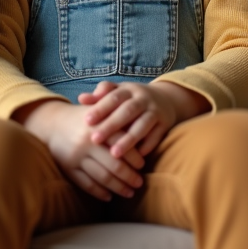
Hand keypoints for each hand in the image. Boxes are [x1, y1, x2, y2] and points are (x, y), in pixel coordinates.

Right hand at [13, 100, 144, 201]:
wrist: (52, 122)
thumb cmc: (84, 118)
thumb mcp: (100, 113)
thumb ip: (118, 121)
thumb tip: (143, 134)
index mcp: (98, 126)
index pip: (122, 144)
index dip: (134, 157)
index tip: (142, 165)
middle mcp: (87, 142)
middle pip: (114, 165)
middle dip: (130, 176)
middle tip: (139, 183)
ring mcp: (76, 157)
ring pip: (102, 177)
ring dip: (118, 187)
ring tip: (129, 193)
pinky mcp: (68, 168)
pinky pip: (86, 184)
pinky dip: (99, 192)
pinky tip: (109, 197)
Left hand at [78, 80, 207, 158]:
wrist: (166, 99)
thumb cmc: (132, 98)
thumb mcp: (118, 92)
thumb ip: (100, 95)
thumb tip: (81, 98)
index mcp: (129, 90)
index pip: (113, 97)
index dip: (100, 108)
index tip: (86, 121)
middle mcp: (143, 99)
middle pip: (127, 111)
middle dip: (111, 126)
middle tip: (95, 139)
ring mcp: (156, 111)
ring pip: (142, 125)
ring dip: (129, 140)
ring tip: (114, 154)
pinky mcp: (165, 124)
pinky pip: (156, 136)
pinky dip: (147, 147)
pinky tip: (135, 159)